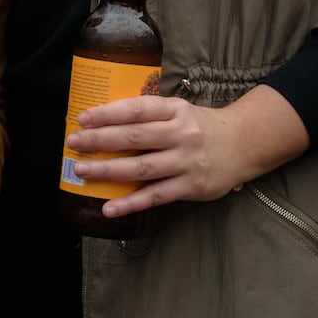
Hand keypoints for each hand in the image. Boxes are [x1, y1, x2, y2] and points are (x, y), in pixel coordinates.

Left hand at [65, 87, 308, 218]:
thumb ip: (148, 115)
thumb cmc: (199, 126)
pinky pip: (155, 196)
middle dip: (100, 140)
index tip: (82, 119)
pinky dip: (130, 203)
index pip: (136, 109)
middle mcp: (180, 134)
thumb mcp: (178, 111)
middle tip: (74, 143)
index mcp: (174, 110)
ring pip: (141, 167)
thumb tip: (103, 121)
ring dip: (108, 170)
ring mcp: (186, 162)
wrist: (243, 145)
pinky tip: (108, 208)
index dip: (107, 114)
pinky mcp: (191, 187)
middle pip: (134, 137)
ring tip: (82, 172)